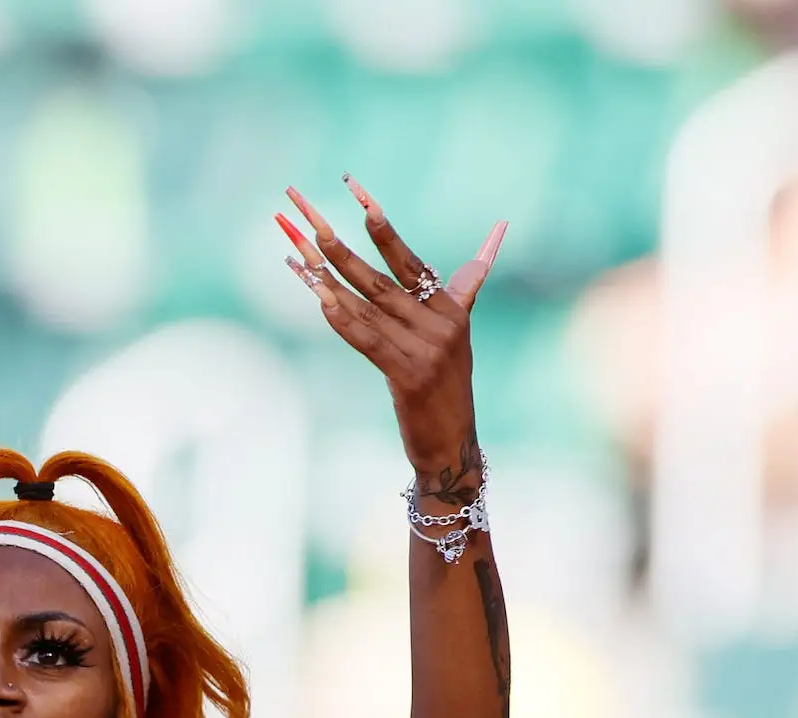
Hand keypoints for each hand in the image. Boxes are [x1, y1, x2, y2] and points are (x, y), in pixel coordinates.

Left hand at [277, 178, 505, 478]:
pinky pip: (368, 340)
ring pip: (367, 306)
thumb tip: (499, 229)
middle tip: (307, 217)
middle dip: (338, 246)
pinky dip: (342, 318)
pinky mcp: (409, 375)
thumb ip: (467, 284)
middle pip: (379, 277)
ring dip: (327, 278)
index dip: (382, 227)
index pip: (410, 258)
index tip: (356, 195)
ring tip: (298, 252)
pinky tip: (319, 297)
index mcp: (451, 307)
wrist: (453, 442)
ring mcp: (427, 349)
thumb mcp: (459, 331)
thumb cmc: (448, 385)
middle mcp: (442, 322)